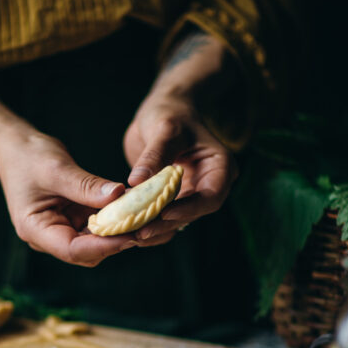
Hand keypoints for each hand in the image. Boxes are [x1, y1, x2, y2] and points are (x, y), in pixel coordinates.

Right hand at [0, 128, 138, 266]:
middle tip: (145, 226)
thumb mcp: (57, 168)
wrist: (16, 147)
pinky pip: (96, 229)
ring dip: (117, 233)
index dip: (103, 246)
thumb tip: (120, 196)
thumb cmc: (29, 156)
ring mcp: (60, 231)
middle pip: (86, 253)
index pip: (72, 249)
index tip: (131, 235)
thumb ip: (87, 186)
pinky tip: (133, 210)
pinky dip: (114, 221)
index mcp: (35, 230)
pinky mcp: (72, 222)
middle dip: (115, 242)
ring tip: (143, 218)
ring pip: (95, 244)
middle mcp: (47, 237)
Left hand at [123, 92, 237, 243]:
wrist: (164, 112)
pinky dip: (148, 222)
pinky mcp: (176, 199)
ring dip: (155, 228)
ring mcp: (193, 193)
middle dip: (166, 224)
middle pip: (193, 213)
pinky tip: (128, 229)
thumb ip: (154, 155)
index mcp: (220, 166)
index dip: (189, 208)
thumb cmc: (170, 113)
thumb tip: (136, 181)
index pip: (211, 196)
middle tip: (140, 232)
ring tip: (130, 235)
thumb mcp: (165, 129)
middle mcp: (210, 184)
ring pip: (178, 219)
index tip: (164, 213)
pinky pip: (164, 216)